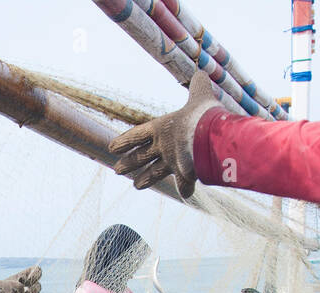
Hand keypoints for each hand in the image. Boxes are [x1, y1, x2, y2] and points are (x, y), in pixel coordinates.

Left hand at [109, 72, 221, 197]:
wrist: (208, 139)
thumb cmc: (201, 117)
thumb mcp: (201, 97)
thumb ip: (199, 86)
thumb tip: (201, 71)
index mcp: (161, 129)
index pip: (136, 135)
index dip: (125, 141)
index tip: (111, 147)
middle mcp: (163, 147)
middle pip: (141, 157)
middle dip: (129, 163)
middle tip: (116, 171)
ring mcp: (172, 162)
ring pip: (154, 173)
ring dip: (145, 179)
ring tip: (135, 186)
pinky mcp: (186, 174)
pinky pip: (185, 184)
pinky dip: (186, 188)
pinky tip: (186, 194)